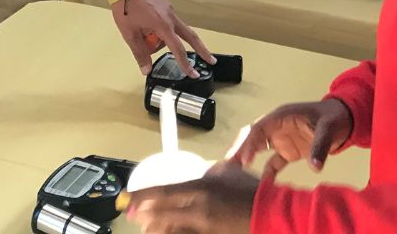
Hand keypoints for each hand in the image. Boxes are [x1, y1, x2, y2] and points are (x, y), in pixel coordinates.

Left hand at [111, 0, 215, 75]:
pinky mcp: (166, 5)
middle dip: (202, 49)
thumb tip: (146, 70)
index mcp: (163, 26)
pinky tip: (148, 26)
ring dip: (168, 39)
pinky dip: (165, 29)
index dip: (185, 64)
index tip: (194, 74)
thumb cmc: (126, 11)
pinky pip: (169, 22)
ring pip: (176, 30)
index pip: (178, 49)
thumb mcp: (130, 35)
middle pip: (191, 36)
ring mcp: (170, 10)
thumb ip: (140, 53)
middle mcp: (171, 17)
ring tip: (145, 35)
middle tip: (211, 61)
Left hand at [125, 162, 258, 233]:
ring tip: (149, 228)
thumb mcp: (226, 170)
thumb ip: (208, 171)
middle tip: (135, 215)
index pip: (162, 193)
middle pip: (161, 217)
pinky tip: (170, 233)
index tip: (128, 199)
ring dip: (157, 230)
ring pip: (171, 232)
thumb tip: (198, 169)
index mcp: (200, 188)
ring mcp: (203, 230)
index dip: (141, 197)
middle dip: (145, 217)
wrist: (269, 214)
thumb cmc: (250, 191)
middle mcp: (198, 211)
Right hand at [225, 97, 352, 179]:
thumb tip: (314, 166)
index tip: (244, 160)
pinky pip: (273, 162)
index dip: (250, 143)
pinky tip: (262, 185)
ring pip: (258, 148)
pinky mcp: (288, 150)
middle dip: (240, 150)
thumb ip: (320, 146)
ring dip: (247, 160)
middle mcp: (277, 126)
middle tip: (229, 167)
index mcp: (281, 116)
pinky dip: (266, 172)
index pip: (259, 129)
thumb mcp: (328, 128)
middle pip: (253, 137)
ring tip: (235, 176)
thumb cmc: (334, 118)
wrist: (345, 120)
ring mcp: (281, 138)